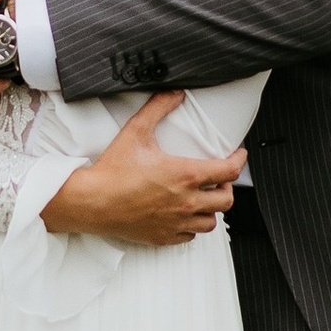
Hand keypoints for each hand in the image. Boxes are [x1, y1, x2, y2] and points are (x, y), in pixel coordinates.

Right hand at [46, 95, 244, 248]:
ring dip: (211, 209)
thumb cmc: (112, 171)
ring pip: (211, 222)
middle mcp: (186, 201)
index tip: (238, 155)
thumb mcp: (136, 132)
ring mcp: (176, 222)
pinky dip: (192, 226)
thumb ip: (159, 108)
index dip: (239, 161)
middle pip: (226, 199)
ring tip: (203, 198)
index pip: (228, 171)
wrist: (92, 202)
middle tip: (219, 179)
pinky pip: (190, 236)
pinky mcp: (164, 237)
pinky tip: (183, 215)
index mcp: (185, 175)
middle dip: (227, 187)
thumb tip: (176, 93)